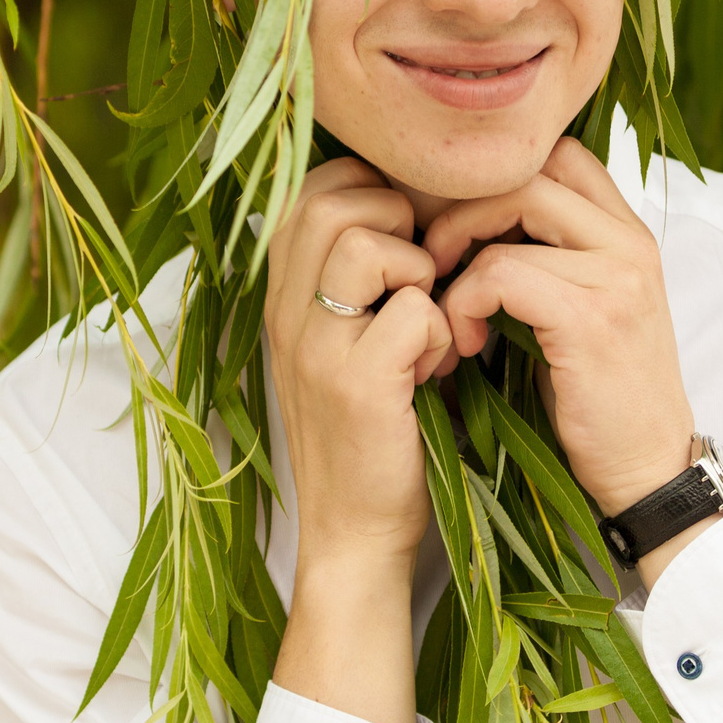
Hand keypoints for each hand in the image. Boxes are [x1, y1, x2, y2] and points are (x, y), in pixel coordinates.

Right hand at [264, 158, 452, 722]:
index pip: (311, 189)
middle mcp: (283, 313)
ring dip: (417, 271)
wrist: (355, 534)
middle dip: (396, 217)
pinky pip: (412, 309)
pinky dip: (440, 331)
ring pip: (363, 243)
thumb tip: (413, 209)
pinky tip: (438, 371)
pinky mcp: (354, 384)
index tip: (409, 235)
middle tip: (423, 273)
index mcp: (282, 297)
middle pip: (328, 200)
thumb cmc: (371, 434)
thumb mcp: (346, 346)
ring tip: (428, 322)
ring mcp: (312, 348)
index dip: (371, 190)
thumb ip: (358, 284)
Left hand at [422, 138, 694, 522]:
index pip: (557, 154)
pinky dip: (466, 301)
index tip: (456, 230)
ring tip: (447, 308)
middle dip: (464, 207)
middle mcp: (630, 242)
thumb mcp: (579, 310)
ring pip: (511, 210)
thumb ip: (545, 258)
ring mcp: (618, 275)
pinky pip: (503, 273)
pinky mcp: (592, 318)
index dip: (493, 180)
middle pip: (528, 169)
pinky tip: (464, 340)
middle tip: (432, 260)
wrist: (645, 471)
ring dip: (459, 256)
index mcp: (626, 234)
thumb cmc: (598, 397)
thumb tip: (464, 222)